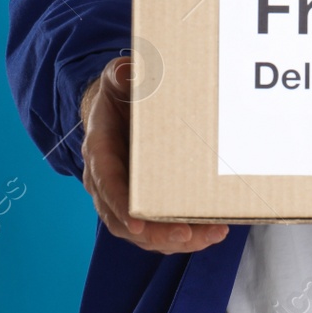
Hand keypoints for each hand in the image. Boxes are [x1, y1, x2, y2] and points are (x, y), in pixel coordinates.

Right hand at [79, 55, 229, 254]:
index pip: (106, 182)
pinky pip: (158, 229)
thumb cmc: (121, 94)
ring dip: (174, 240)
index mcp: (100, 150)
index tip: (137, 222)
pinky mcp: (142, 204)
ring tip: (210, 235)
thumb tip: (125, 72)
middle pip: (123, 219)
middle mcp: (106, 181)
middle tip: (185, 235)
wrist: (119, 108)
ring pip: (143, 232)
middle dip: (155, 233)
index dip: (119, 204)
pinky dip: (183, 235)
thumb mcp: (118, 79)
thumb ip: (119, 76)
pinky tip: (211, 232)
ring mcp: (123, 197)